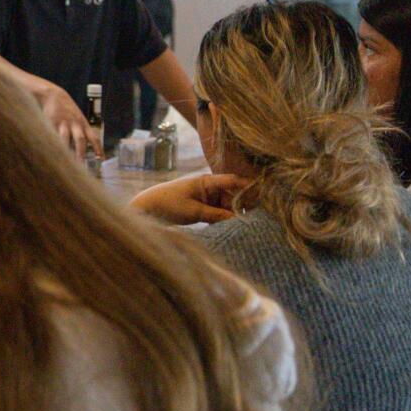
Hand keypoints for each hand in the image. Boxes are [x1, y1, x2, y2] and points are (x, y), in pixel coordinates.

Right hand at [40, 84, 98, 159]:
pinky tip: (49, 152)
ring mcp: (63, 124)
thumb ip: (80, 131)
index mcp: (83, 124)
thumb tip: (82, 149)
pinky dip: (51, 145)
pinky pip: (52, 136)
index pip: (94, 138)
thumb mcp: (77, 118)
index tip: (101, 159)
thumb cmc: (66, 110)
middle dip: (81, 154)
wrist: (53, 96)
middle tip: (81, 166)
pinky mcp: (51, 123)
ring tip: (64, 162)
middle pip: (80, 140)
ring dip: (65, 151)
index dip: (98, 149)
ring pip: (65, 139)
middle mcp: (75, 124)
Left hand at [130, 172, 248, 224]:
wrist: (146, 209)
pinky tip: (230, 230)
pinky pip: (218, 213)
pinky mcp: (201, 208)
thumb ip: (217, 215)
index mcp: (207, 182)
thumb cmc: (168, 204)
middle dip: (242, 208)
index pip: (234, 181)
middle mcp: (208, 188)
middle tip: (254, 221)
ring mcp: (205, 198)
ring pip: (227, 207)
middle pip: (233, 196)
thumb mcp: (194, 211)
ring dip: (233, 216)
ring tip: (243, 228)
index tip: (265, 195)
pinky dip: (223, 220)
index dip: (250, 187)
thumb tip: (238, 220)